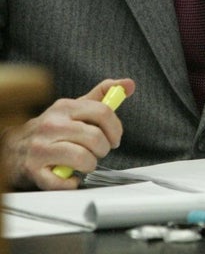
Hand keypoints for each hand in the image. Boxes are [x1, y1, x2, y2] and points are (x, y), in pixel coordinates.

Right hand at [1, 78, 134, 189]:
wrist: (12, 149)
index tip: (115, 138)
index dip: (116, 128)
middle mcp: (52, 125)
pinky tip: (70, 176)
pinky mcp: (33, 170)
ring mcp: (41, 148)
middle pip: (95, 138)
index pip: (102, 112)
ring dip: (90, 165)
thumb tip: (128, 84)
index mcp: (65, 107)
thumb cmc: (51, 128)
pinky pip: (63, 182)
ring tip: (85, 163)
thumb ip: (102, 95)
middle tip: (99, 151)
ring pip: (83, 158)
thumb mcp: (74, 107)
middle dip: (103, 149)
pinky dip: (72, 183)